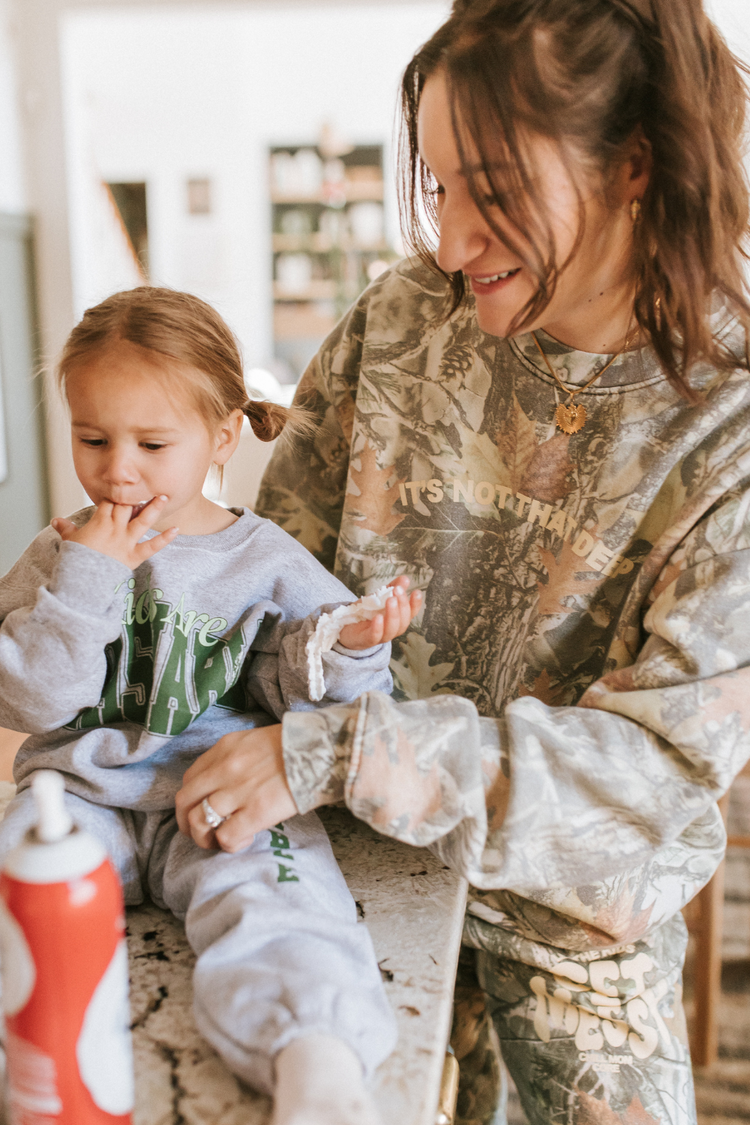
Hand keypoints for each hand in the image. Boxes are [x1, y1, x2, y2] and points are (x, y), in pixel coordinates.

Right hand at [51, 496, 177, 569]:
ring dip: (154, 508)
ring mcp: (126, 541)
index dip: (117, 495)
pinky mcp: (134, 556)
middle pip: (127, 506)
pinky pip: (153, 546)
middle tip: (148, 487)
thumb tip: (56, 521)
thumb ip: (66, 528)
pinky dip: (165, 538)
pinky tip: (176, 529)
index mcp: (99, 522)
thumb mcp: (70, 541)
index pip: (110, 502)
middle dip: (136, 496)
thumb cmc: (75, 559)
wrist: (82, 579)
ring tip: (165, 497)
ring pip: (142, 520)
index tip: (124, 489)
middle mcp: (115, 528)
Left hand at [175, 724, 296, 851]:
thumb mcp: (255, 740)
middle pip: (185, 801)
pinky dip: (229, 844)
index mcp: (225, 748)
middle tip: (202, 832)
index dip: (192, 799)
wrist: (325, 747)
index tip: (203, 808)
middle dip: (187, 823)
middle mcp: (225, 769)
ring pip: (198, 822)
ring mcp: (238, 791)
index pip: (190, 778)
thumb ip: (235, 757)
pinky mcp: (256, 812)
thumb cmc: (297, 745)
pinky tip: (244, 840)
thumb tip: (226, 781)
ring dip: (204, 837)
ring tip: (219, 841)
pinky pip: (226, 837)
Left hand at [338, 576, 421, 649]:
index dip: (415, 604)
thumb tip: (405, 579)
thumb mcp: (378, 598)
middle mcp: (392, 629)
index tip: (416, 592)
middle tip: (398, 590)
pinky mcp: (366, 640)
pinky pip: (374, 636)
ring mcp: (380, 636)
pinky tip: (378, 617)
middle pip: (403, 621)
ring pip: (391, 630)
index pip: (410, 613)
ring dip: (393, 615)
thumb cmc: (366, 614)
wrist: (346, 628)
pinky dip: (378, 628)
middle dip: (402, 605)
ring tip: (391, 600)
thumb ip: (391, 589)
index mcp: (397, 619)